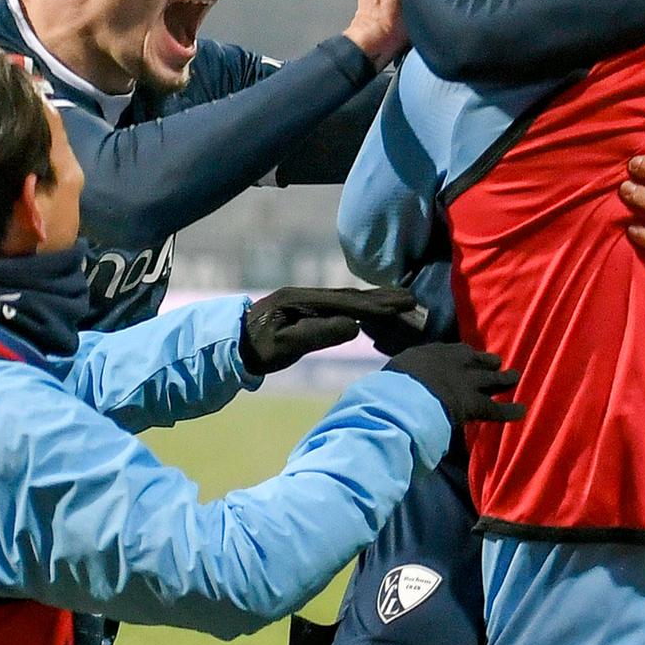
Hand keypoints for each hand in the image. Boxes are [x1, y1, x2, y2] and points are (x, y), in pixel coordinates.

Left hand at [241, 286, 420, 374]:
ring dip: (375, 301)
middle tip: (413, 300)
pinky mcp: (306, 309)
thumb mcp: (283, 347)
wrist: (231, 344)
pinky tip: (373, 311)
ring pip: (348, 299)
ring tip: (402, 302)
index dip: (376, 306)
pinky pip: (341, 306)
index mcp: (301, 300)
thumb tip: (354, 328)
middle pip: (351, 296)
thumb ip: (317, 335)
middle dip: (383, 298)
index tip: (402, 307)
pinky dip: (362, 307)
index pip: (346, 303)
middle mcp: (307, 295)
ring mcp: (306, 300)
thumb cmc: (255, 350)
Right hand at [383, 342, 523, 424]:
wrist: (408, 395)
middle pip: (477, 359)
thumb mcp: (397, 369)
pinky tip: (522, 411)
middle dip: (487, 362)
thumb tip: (395, 382)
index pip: (453, 351)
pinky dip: (511, 410)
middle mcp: (457, 363)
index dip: (463, 356)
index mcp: (435, 353)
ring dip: (505, 378)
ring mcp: (469, 382)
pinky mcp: (477, 404)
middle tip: (495, 362)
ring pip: (493, 378)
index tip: (466, 357)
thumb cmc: (395, 383)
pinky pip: (498, 408)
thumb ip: (403, 372)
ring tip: (514, 377)